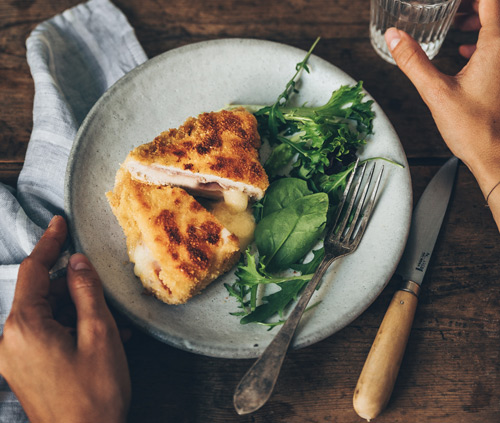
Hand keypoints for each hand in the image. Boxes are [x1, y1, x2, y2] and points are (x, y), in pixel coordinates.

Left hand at [0, 216, 130, 422]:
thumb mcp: (99, 334)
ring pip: (48, 315)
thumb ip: (86, 291)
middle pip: (43, 294)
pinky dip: (72, 330)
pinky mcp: (24, 368)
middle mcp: (11, 339)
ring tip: (114, 328)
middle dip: (75, 290)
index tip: (60, 222)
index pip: (34, 270)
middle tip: (107, 298)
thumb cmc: (94, 392)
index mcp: (25, 326)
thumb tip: (77, 262)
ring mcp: (15, 356)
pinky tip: (101, 340)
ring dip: (79, 313)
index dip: (50, 243)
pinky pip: (46, 334)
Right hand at [383, 0, 499, 228]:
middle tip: (448, 7)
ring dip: (477, 19)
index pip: (488, 1)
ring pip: (495, 27)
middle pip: (493, 9)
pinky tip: (463, 50)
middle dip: (470, 5)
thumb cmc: (474, 128)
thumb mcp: (436, 91)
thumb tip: (395, 36)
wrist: (495, 154)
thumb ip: (413, 61)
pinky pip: (496, 45)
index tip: (449, 1)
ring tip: (455, 22)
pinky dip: (481, 38)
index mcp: (496, 45)